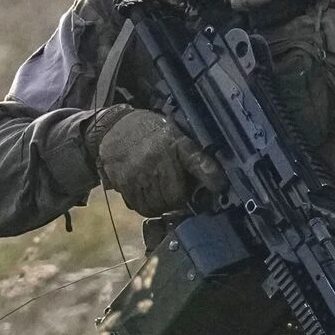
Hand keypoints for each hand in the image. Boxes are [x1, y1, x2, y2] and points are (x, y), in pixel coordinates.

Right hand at [87, 107, 221, 215]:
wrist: (115, 127)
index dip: (211, 176)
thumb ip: (193, 158)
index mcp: (175, 143)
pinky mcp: (124, 182)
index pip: (197, 161)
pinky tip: (146, 192)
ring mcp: (140, 172)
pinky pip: (141, 207)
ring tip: (159, 189)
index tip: (219, 186)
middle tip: (174, 188)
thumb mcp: (176, 135)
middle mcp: (158, 158)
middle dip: (178, 197)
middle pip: (177, 197)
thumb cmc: (151, 133)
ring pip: (159, 205)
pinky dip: (146, 206)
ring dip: (162, 204)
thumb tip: (213, 184)